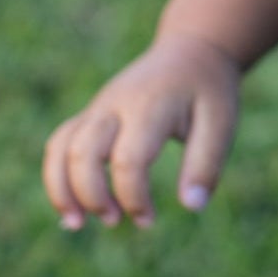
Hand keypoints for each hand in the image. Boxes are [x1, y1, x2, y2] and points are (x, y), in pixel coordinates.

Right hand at [42, 33, 240, 230]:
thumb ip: (206, 164)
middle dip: (92, 195)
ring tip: (77, 224)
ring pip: (61, 146)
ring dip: (62, 189)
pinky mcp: (90, 114)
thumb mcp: (221, 123)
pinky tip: (73, 207)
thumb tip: (192, 207)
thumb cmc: (208, 92)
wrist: (191, 52)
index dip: (133, 198)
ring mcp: (98, 107)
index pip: (129, 159)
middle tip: (116, 222)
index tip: (149, 220)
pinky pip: (59, 143)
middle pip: (83, 152)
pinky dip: (57, 175)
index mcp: (151, 106)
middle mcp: (116, 105)